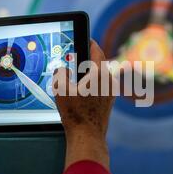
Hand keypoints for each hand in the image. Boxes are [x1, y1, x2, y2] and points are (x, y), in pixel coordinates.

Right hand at [53, 40, 115, 169]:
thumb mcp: (60, 89)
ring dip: (91, 70)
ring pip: (102, 74)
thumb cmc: (75, 113)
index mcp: (100, 73)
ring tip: (78, 72)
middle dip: (89, 57)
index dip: (90, 42)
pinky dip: (94, 81)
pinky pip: (102, 85)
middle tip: (78, 55)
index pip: (97, 50)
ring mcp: (111, 91)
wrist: (87, 136)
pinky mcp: (110, 101)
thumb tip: (62, 70)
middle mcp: (109, 80)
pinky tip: (82, 88)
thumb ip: (60, 73)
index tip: (86, 38)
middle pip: (100, 62)